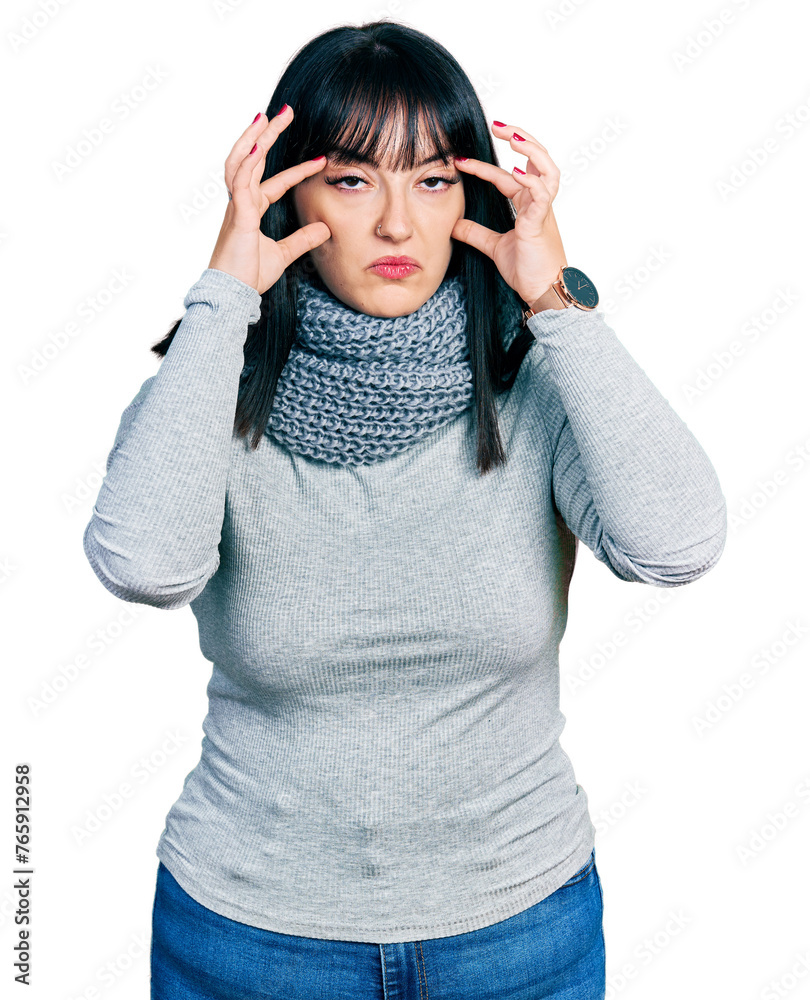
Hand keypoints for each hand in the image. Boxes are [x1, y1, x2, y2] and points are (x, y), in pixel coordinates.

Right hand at [208, 105, 330, 294]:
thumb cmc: (250, 275)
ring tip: (266, 116)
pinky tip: (255, 148)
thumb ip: (302, 240)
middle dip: (268, 134)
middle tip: (286, 112)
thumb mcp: (283, 254)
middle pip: (253, 159)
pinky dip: (246, 164)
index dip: (297, 170)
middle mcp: (242, 202)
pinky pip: (239, 183)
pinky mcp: (237, 215)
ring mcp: (237, 206)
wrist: (233, 293)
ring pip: (241, 162)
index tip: (321, 160)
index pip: (276, 182)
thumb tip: (325, 229)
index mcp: (252, 210)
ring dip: (253, 138)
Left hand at [451, 122, 566, 306]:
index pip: (505, 176)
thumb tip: (453, 225)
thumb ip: (476, 233)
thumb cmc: (527, 270)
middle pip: (536, 159)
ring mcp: (543, 210)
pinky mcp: (542, 223)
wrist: (542, 292)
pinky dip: (531, 180)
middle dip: (520, 138)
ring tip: (513, 137)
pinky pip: (542, 194)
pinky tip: (515, 172)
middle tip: (497, 125)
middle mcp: (538, 202)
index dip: (483, 167)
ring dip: (531, 150)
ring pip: (547, 169)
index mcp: (528, 205)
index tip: (460, 160)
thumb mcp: (494, 247)